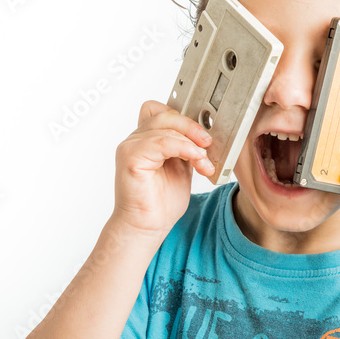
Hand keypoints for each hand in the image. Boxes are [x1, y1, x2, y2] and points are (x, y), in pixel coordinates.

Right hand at [113, 100, 214, 238]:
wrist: (147, 227)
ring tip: (203, 160)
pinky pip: (162, 141)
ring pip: (165, 125)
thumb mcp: (182, 168)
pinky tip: (195, 159)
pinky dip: (184, 147)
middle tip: (208, 142)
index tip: (205, 134)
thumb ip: (188, 149)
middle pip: (165, 113)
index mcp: (146, 140)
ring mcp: (130, 147)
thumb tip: (206, 134)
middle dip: (192, 126)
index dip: (185, 118)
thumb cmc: (161, 203)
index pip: (163, 111)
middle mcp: (135, 140)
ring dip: (191, 141)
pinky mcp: (131, 157)